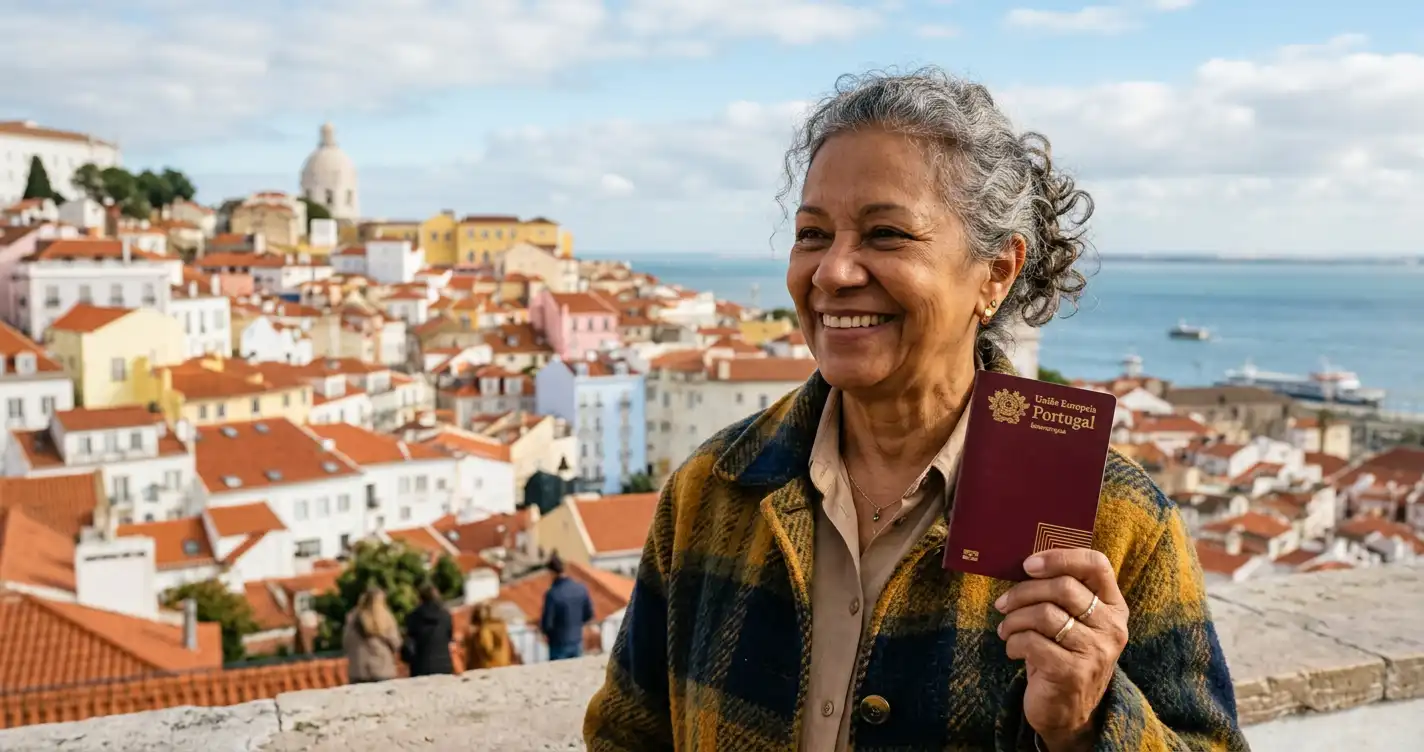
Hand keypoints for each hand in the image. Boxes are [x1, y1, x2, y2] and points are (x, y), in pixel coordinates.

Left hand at [994, 548, 1128, 751]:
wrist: (1067, 712)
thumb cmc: (1062, 655)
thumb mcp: (1072, 622)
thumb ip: (1060, 593)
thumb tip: (1024, 563)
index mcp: (1114, 606)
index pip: (1097, 564)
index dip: (1060, 557)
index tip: (1028, 564)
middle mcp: (1111, 627)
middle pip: (1063, 587)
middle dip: (1023, 592)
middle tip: (1002, 603)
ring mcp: (1096, 651)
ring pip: (1044, 614)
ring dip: (1014, 620)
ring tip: (1006, 630)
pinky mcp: (1073, 672)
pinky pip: (1032, 642)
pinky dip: (1014, 642)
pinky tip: (1014, 650)